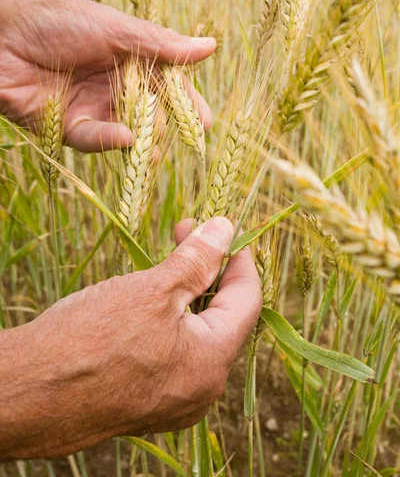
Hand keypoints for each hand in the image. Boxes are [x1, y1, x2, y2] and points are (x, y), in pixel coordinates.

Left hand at [0, 0, 214, 151]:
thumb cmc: (55, 20)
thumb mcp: (114, 29)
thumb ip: (160, 45)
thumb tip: (210, 47)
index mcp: (128, 57)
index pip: (166, 83)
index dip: (186, 103)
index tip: (205, 123)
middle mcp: (113, 84)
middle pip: (150, 111)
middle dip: (167, 126)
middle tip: (183, 138)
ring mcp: (92, 106)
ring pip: (126, 131)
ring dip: (143, 142)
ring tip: (155, 151)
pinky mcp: (68, 126)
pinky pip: (94, 139)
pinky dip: (110, 140)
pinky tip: (126, 139)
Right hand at [0, 217, 261, 459]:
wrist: (28, 394)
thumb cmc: (90, 339)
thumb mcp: (151, 290)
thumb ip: (196, 260)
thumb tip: (226, 229)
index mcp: (212, 362)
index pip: (247, 301)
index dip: (238, 259)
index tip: (222, 230)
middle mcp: (201, 389)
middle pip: (223, 318)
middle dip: (208, 272)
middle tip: (185, 234)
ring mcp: (173, 400)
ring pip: (196, 336)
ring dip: (188, 295)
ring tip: (164, 263)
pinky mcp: (147, 401)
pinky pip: (174, 354)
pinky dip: (170, 322)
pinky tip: (148, 302)